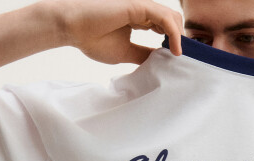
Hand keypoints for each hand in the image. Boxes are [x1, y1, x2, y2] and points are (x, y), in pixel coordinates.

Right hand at [59, 0, 183, 64]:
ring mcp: (141, 6)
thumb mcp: (125, 52)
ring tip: (178, 56)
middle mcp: (142, 10)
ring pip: (172, 18)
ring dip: (180, 38)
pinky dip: (174, 34)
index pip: (164, 27)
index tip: (176, 61)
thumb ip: (143, 54)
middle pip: (171, 22)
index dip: (173, 42)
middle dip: (180, 40)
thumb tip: (160, 62)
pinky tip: (175, 50)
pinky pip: (165, 18)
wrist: (73, 27)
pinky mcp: (139, 6)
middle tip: (180, 60)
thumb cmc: (92, 38)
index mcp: (139, 18)